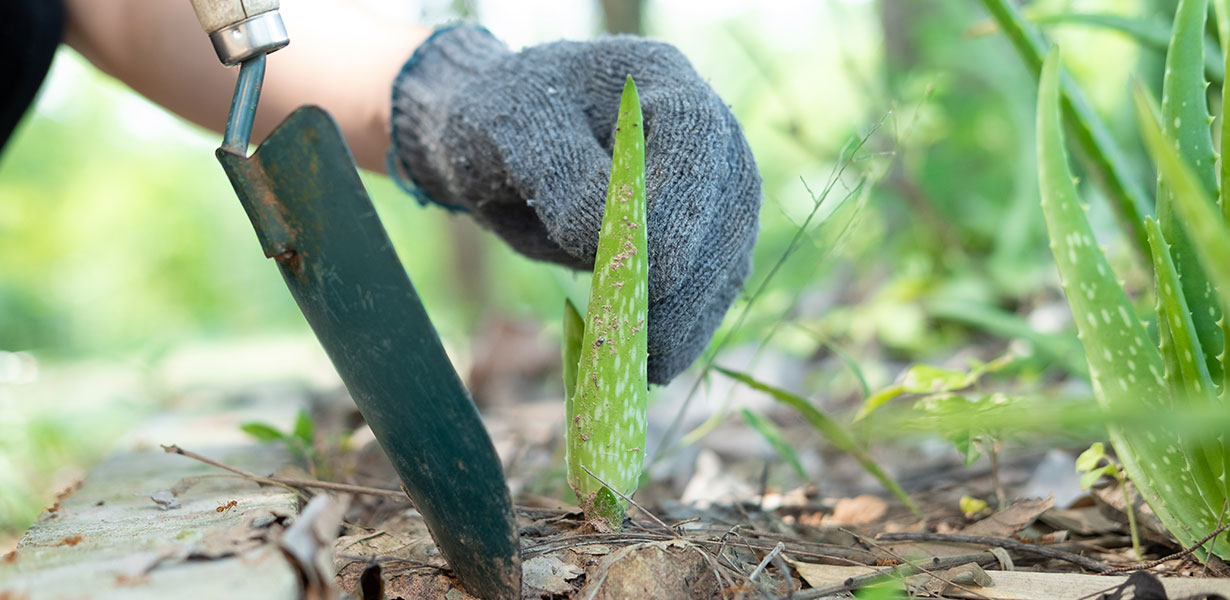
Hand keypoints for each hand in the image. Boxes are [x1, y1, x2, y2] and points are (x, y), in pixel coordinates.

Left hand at [390, 25, 760, 383]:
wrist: (501, 142)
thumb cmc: (502, 122)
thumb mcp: (512, 134)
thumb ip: (563, 179)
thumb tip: (615, 246)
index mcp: (663, 83)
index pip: (697, 139)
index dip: (683, 206)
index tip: (654, 272)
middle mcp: (707, 134)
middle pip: (728, 210)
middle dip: (689, 282)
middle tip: (644, 344)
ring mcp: (714, 191)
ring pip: (726, 261)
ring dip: (689, 318)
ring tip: (642, 365)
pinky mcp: (705, 241)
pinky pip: (709, 290)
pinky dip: (684, 330)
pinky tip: (650, 362)